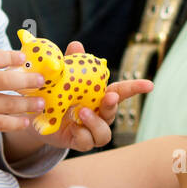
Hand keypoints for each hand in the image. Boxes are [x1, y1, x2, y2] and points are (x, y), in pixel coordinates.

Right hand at [0, 48, 47, 133]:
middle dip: (27, 81)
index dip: (10, 57)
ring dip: (26, 104)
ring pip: (4, 104)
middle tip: (42, 81)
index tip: (24, 58)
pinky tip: (26, 120)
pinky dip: (14, 122)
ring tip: (41, 103)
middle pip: (3, 82)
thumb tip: (17, 60)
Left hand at [28, 40, 153, 152]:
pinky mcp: (79, 142)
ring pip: (104, 133)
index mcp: (99, 96)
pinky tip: (72, 128)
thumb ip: (71, 64)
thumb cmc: (55, 94)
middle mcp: (99, 114)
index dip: (136, 88)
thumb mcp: (62, 78)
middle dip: (112, 105)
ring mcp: (90, 129)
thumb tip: (77, 45)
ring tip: (81, 113)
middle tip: (107, 97)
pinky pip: (87, 142)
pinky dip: (81, 135)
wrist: (37, 117)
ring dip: (95, 123)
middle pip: (113, 111)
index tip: (150, 85)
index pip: (121, 92)